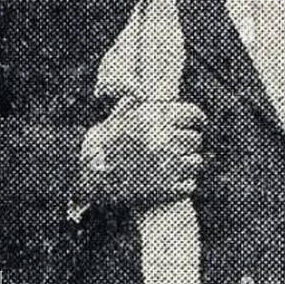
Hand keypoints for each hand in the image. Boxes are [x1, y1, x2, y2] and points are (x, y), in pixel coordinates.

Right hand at [75, 96, 206, 209]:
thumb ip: (130, 106)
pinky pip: (190, 185)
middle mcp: (166, 139)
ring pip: (195, 162)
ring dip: (186, 165)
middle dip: (187, 144)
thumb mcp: (113, 120)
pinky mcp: (168, 189)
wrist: (86, 178)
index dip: (196, 120)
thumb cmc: (98, 147)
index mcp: (155, 120)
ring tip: (170, 167)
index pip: (193, 114)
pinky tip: (169, 184)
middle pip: (196, 140)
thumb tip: (137, 94)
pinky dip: (182, 185)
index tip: (198, 125)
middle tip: (175, 150)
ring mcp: (169, 165)